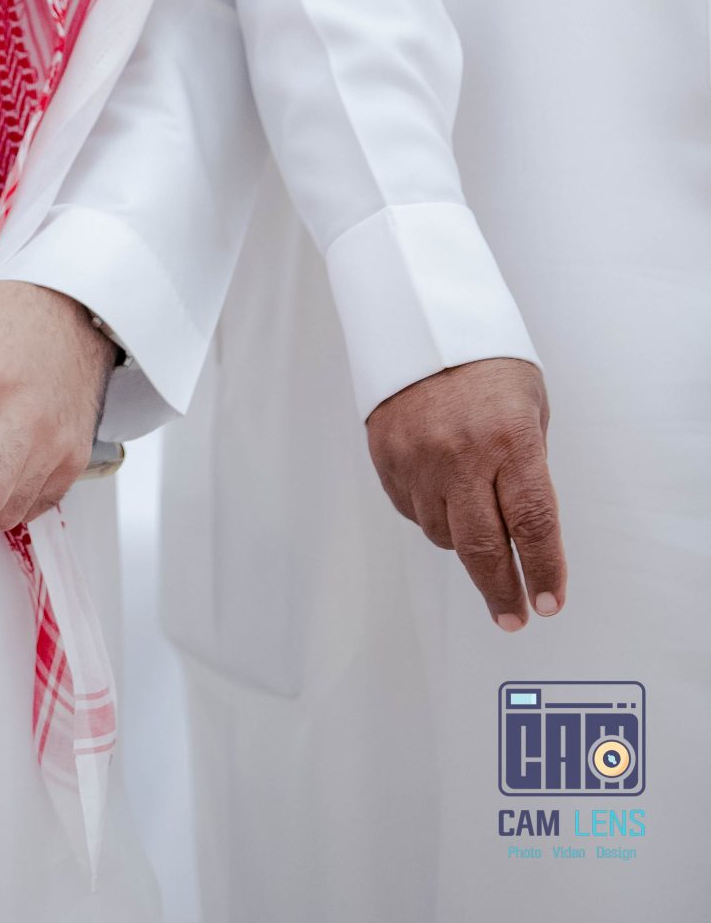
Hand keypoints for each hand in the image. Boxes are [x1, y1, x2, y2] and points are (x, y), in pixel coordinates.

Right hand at [366, 356, 564, 629]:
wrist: (418, 318)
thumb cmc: (485, 361)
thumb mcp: (529, 407)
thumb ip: (527, 467)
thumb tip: (523, 527)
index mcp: (510, 439)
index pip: (532, 525)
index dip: (542, 572)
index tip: (548, 603)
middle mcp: (461, 453)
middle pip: (482, 547)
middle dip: (501, 590)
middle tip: (512, 615)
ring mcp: (417, 457)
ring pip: (443, 534)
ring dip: (464, 542)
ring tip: (475, 522)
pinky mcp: (385, 455)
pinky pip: (411, 510)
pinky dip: (431, 513)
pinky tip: (442, 493)